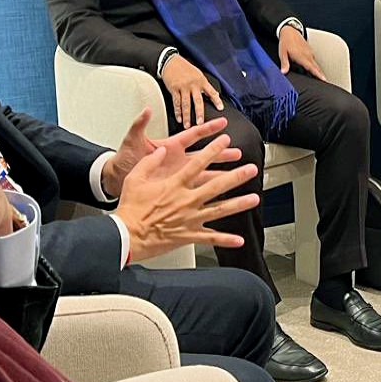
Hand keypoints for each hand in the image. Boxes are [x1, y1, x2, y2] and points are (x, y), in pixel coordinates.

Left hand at [102, 112, 241, 199]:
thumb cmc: (124, 160)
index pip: (193, 134)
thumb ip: (140, 125)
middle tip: (237, 151)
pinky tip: (220, 194)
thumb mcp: (131, 140)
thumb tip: (146, 110)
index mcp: (170, 146)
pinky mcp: (177, 189)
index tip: (223, 123)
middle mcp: (178, 160)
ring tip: (236, 172)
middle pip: (205, 155)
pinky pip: (195, 189)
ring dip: (221, 173)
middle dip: (221, 153)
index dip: (208, 128)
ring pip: (205, 173)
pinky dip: (209, 192)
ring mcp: (179, 175)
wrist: (117, 181)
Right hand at [113, 120, 259, 255]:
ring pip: (219, 210)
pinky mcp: (188, 235)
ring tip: (255, 199)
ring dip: (239, 204)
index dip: (213, 150)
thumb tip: (161, 151)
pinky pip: (210, 238)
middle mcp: (186, 200)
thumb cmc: (129, 208)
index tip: (226, 142)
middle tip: (252, 169)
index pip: (198, 163)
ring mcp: (189, 218)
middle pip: (216, 185)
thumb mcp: (134, 179)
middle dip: (236, 176)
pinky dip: (225, 239)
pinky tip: (239, 240)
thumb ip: (150, 162)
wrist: (126, 235)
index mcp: (174, 184)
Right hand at [160, 53, 222, 127]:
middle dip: (199, 113)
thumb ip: (205, 85)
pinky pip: (176, 102)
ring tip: (188, 125)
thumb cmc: (185, 68)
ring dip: (187, 116)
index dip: (216, 100)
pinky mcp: (174, 89)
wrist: (171, 61)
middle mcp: (193, 85)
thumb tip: (214, 94)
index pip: (211, 91)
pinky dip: (177, 112)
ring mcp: (183, 87)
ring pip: (186, 104)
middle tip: (201, 124)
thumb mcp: (198, 74)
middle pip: (198, 101)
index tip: (220, 108)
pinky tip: (179, 118)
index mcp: (201, 81)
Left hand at [277, 24, 323, 78]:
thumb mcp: (282, 53)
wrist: (290, 30)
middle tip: (325, 81)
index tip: (324, 79)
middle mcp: (307, 55)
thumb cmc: (286, 41)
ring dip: (318, 70)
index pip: (312, 67)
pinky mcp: (309, 50)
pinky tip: (314, 69)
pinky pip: (314, 59)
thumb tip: (284, 72)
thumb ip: (284, 63)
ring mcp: (309, 52)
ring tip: (321, 77)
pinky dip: (315, 65)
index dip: (318, 74)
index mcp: (302, 56)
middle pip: (317, 67)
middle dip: (321, 75)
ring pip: (316, 63)